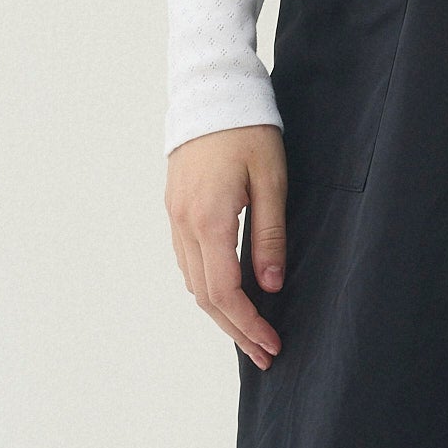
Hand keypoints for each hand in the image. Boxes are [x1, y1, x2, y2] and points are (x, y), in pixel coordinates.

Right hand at [167, 125, 288, 366]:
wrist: (211, 93)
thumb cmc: (248, 132)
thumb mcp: (272, 181)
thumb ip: (269, 235)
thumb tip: (269, 286)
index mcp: (209, 220)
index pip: (224, 292)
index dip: (248, 325)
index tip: (272, 344)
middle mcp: (184, 225)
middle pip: (204, 296)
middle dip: (235, 330)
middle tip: (265, 354)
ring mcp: (174, 217)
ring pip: (192, 282)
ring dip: (220, 313)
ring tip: (251, 333)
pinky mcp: (175, 209)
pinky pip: (187, 261)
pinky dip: (208, 287)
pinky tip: (230, 295)